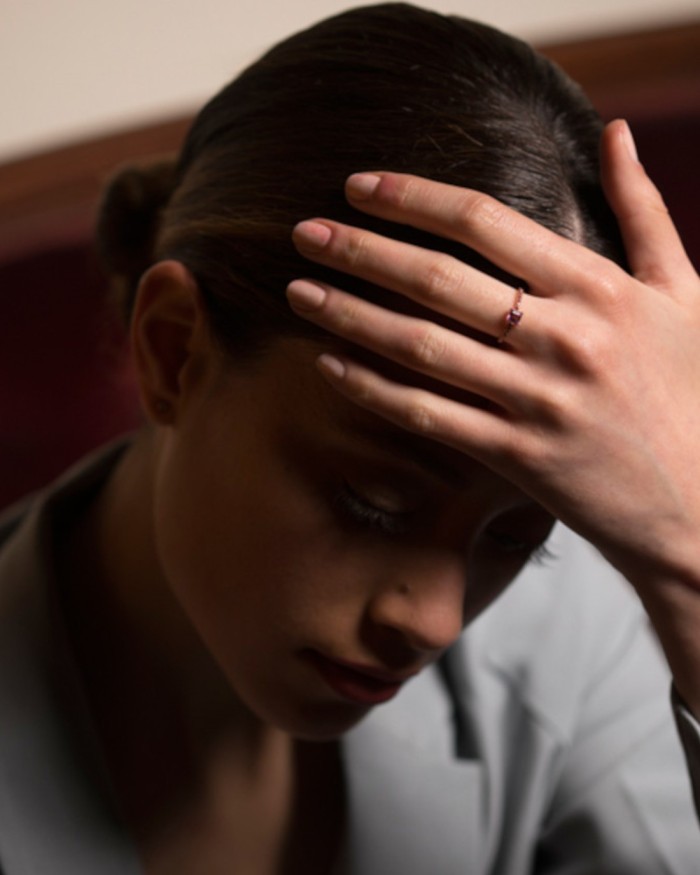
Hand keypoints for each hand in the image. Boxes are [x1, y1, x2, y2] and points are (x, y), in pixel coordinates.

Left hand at [286, 121, 699, 592]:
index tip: (360, 187)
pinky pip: (427, 414)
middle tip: (304, 233)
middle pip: (439, 278)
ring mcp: (537, 399)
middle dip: (362, 249)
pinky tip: (329, 367)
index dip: (414, 198)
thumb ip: (645, 210)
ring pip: (421, 346)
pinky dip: (372, 389)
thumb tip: (617, 133)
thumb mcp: (683, 292)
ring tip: (299, 291)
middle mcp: (564, 336)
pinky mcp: (517, 455)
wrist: (699, 502)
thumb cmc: (690, 390)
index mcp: (599, 286)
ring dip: (350, 314)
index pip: (487, 221)